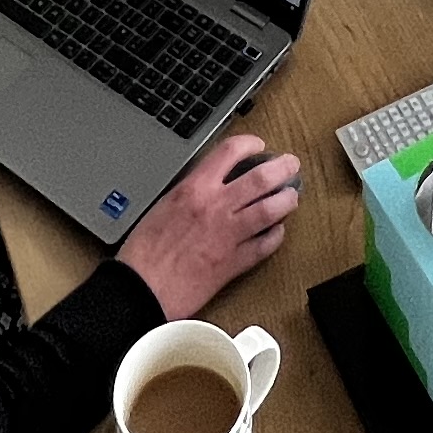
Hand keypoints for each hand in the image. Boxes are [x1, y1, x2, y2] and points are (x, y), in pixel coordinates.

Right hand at [119, 133, 303, 320]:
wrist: (141, 288)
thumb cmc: (143, 251)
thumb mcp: (163, 204)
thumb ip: (191, 190)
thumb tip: (210, 182)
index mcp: (194, 188)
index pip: (230, 152)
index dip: (250, 143)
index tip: (258, 145)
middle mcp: (216, 207)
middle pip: (261, 177)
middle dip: (283, 167)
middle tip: (291, 165)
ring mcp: (229, 235)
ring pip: (271, 209)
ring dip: (287, 199)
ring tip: (291, 196)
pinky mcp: (235, 263)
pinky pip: (265, 245)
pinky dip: (276, 236)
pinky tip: (277, 231)